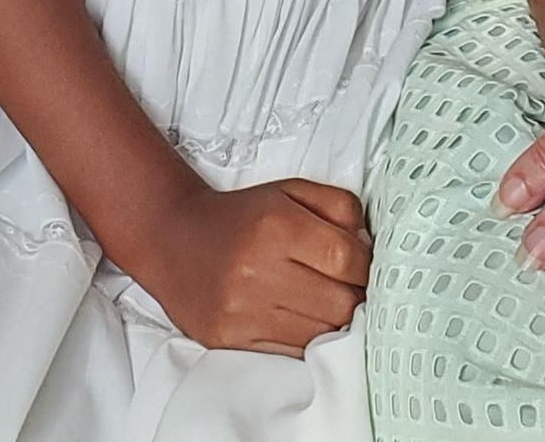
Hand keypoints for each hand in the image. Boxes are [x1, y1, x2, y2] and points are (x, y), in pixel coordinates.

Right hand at [144, 178, 372, 355]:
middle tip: (351, 287)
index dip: (366, 265)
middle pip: (339, 304)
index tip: (364, 265)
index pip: (347, 258)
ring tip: (328, 304)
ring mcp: (243, 312)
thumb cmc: (242, 216)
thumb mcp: (291, 191)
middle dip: (355, 297)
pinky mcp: (231, 341)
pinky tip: (304, 320)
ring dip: (335, 323)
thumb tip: (369, 244)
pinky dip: (307, 341)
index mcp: (276, 225)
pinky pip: (291, 354)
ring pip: (320, 335)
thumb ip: (338, 206)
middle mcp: (258, 270)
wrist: (175, 239)